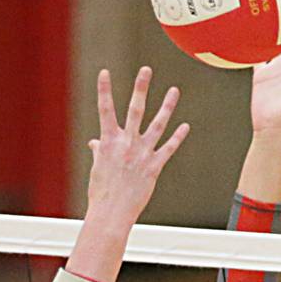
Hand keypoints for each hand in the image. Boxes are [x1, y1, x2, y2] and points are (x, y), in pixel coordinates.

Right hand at [84, 66, 189, 225]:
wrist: (111, 212)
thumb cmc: (101, 192)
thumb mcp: (97, 168)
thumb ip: (99, 151)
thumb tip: (94, 143)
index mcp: (108, 142)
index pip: (104, 109)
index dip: (104, 90)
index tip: (104, 72)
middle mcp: (126, 143)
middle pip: (135, 109)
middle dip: (140, 88)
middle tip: (146, 69)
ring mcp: (142, 154)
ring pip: (157, 124)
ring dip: (167, 106)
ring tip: (174, 90)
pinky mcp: (154, 167)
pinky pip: (168, 148)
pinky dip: (177, 137)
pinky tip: (185, 126)